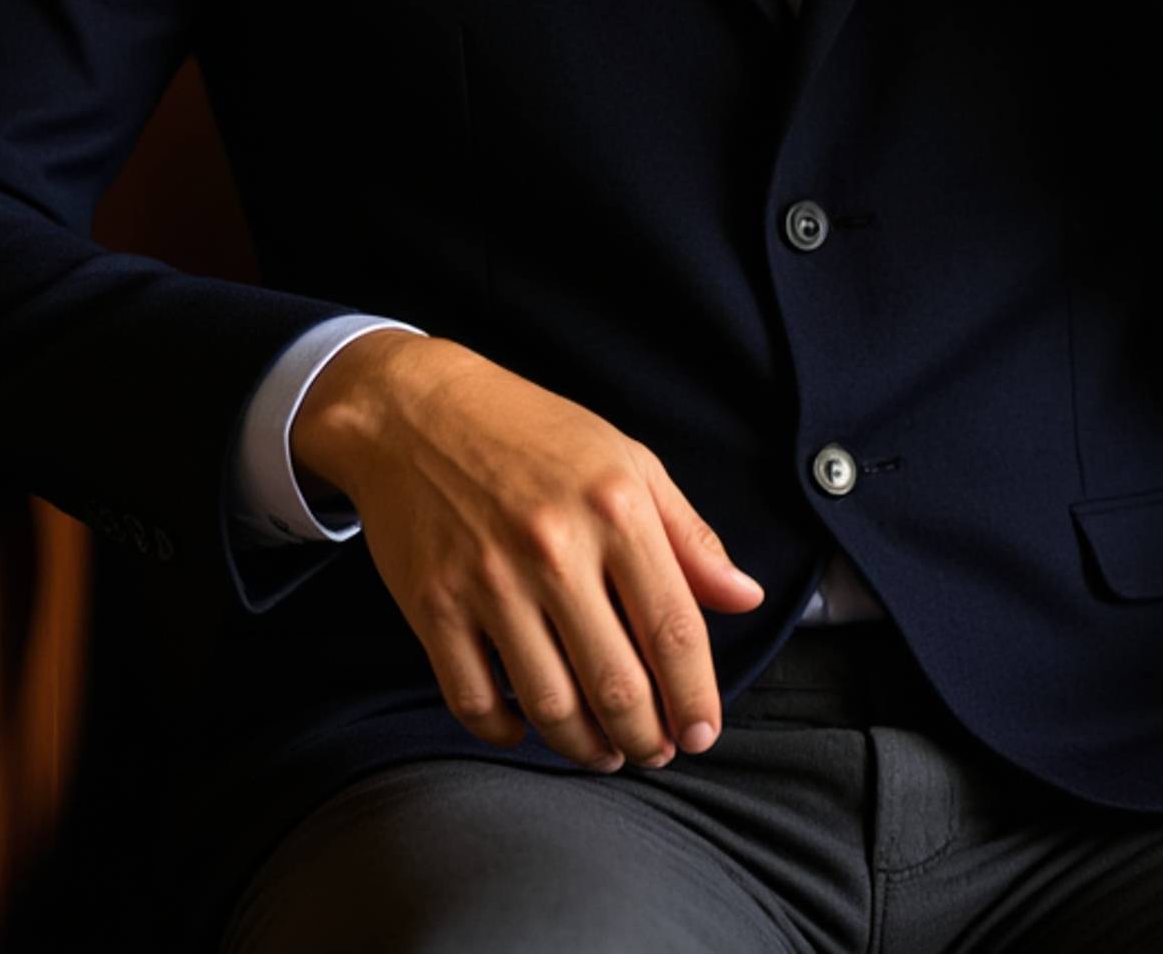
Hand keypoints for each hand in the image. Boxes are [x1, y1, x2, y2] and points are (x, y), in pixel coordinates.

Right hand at [291, 331, 765, 772]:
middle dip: (646, 738)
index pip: (674, 629)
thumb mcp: (627, 461)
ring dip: (585, 747)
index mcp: (615, 509)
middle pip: (617, 684)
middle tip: (654, 750)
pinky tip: (528, 726)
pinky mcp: (432, 606)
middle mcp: (555, 549)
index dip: (696, 696)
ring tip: (603, 751)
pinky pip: (475, 701)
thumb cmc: (533, 432)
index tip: (703, 733)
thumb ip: (690, 535)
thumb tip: (745, 597)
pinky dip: (506, 731)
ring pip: (551, 705)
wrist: (417, 411)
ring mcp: (489, 581)